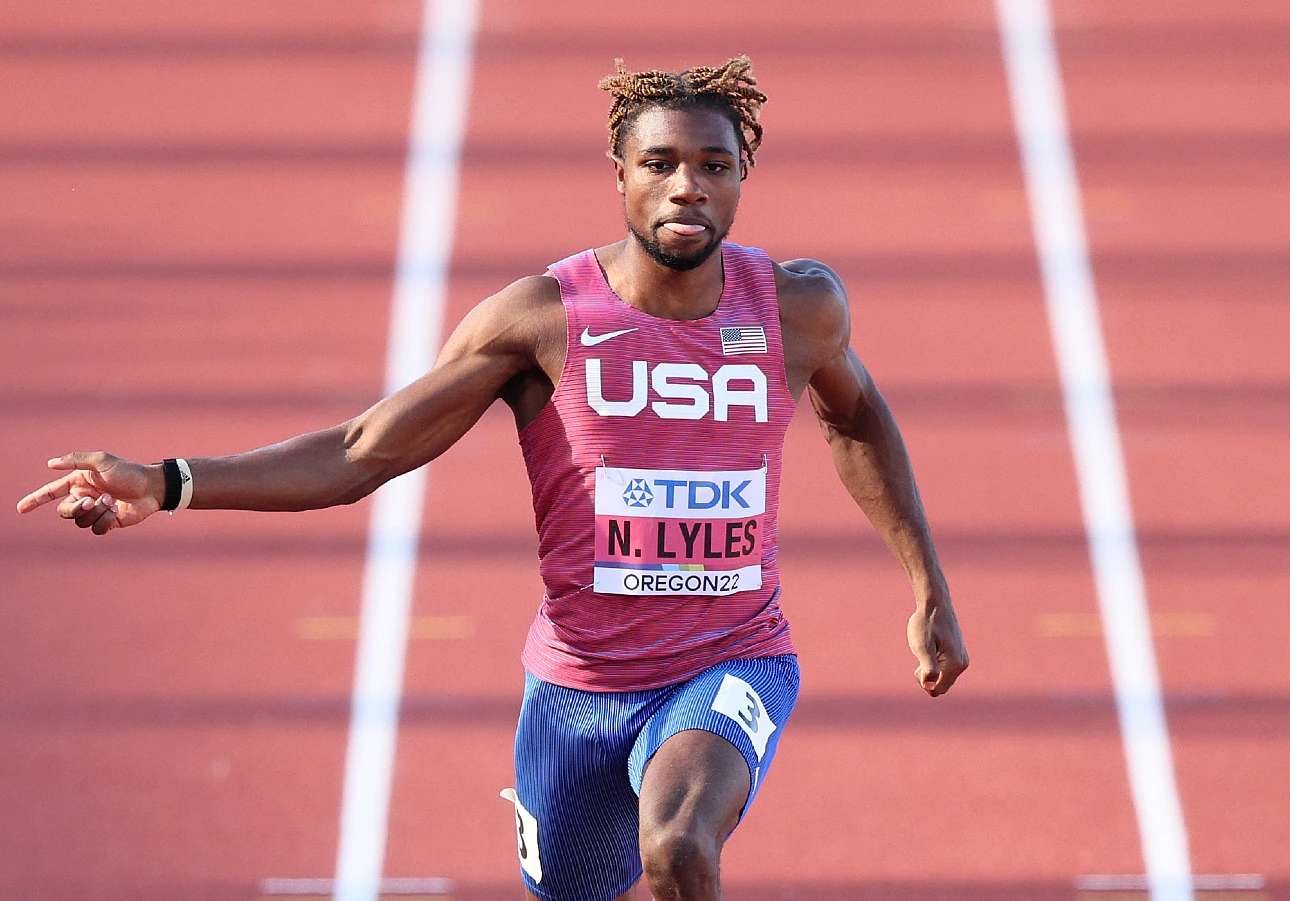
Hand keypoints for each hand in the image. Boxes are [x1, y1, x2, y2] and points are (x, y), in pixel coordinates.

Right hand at [16, 452, 162, 534]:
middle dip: (76, 508)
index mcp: (79, 482)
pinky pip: (96, 529)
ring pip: (80, 522)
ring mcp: (96, 511)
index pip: (51, 492)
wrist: (152, 487)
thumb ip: (76, 460)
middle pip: (64, 512)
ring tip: (112, 502)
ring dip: (96, 512)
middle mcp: (85, 497)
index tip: (20, 509)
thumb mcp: (102, 460)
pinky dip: (105, 521)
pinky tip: (117, 511)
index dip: (35, 500)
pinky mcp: (108, 523)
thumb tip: (50, 463)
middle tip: (92, 500)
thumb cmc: (129, 471)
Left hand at [907, 599, 968, 696]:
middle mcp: (962, 664)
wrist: (935, 604)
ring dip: (931, 670)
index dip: (923, 680)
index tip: (918, 663)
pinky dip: (936, 664)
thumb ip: (928, 669)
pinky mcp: (959, 654)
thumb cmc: (925, 624)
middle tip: (922, 656)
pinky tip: (932, 648)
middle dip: (927, 677)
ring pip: (943, 679)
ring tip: (927, 650)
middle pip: (941, 687)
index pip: (936, 689)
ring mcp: (962, 659)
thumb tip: (929, 687)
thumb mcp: (922, 646)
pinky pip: (946, 671)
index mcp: (955, 665)